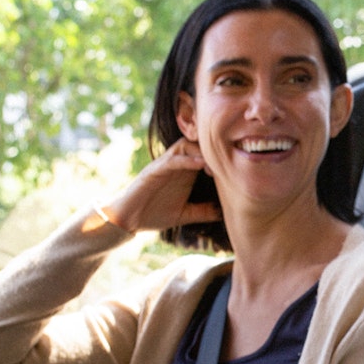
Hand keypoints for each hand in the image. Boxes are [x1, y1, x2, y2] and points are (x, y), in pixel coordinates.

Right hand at [101, 137, 221, 232]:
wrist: (128, 220)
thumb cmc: (155, 214)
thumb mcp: (185, 214)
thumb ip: (203, 212)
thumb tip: (225, 214)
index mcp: (186, 172)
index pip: (205, 153)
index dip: (221, 156)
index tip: (235, 167)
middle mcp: (177, 164)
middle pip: (196, 143)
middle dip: (213, 148)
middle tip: (227, 162)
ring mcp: (165, 165)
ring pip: (184, 145)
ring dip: (200, 151)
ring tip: (213, 164)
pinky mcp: (154, 170)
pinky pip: (172, 159)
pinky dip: (186, 159)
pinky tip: (200, 165)